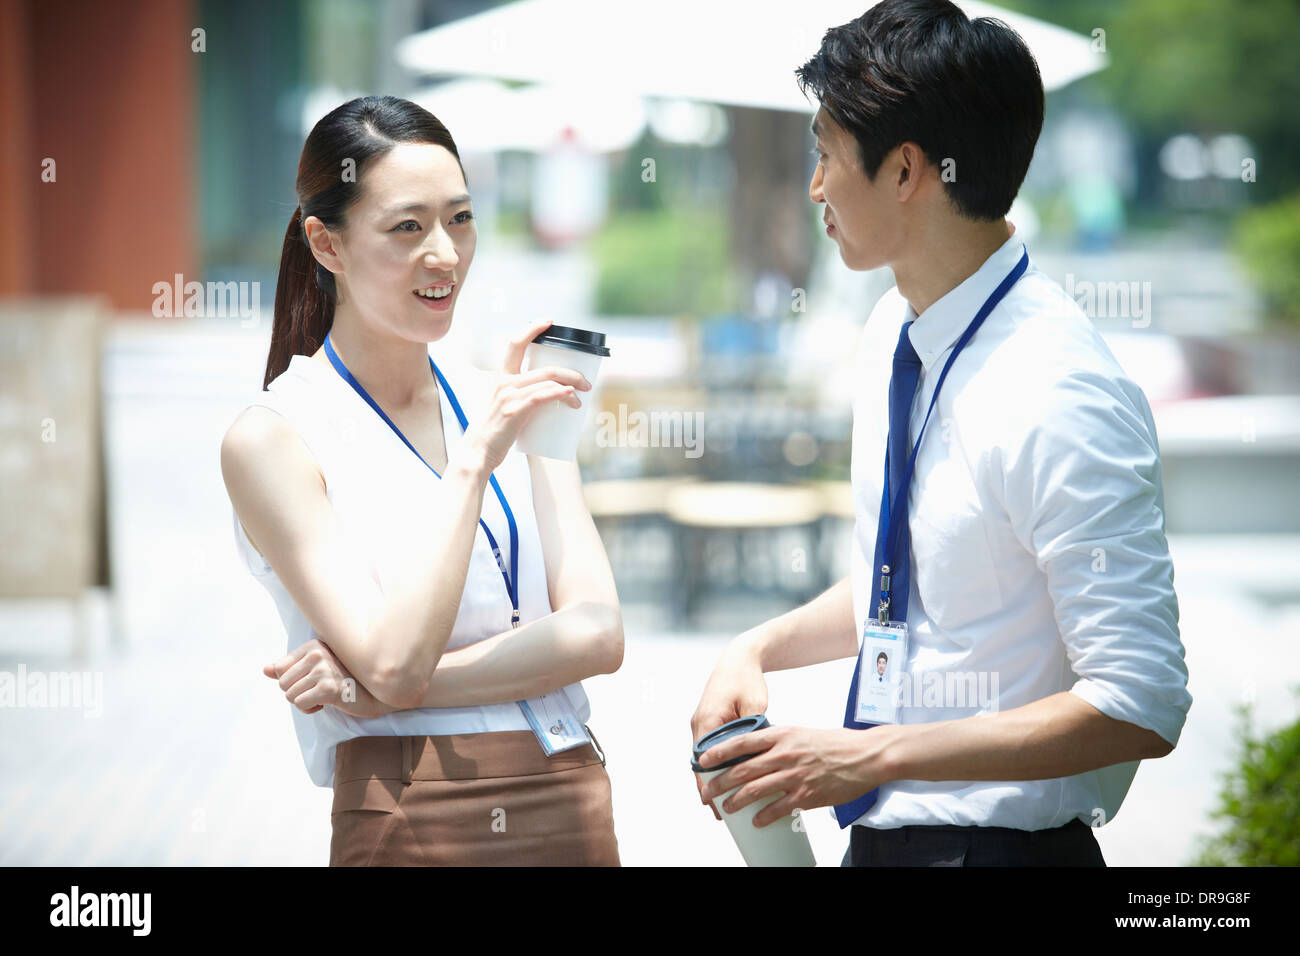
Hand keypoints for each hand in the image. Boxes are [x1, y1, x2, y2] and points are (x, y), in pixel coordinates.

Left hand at [263, 638, 393, 718]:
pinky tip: (328, 703)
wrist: (374, 695)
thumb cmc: (344, 681)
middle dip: (297, 693)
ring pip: (290, 696)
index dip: (292, 681)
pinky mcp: (328, 688)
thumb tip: (265, 669)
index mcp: (314, 645)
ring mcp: (324, 670)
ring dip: (305, 702)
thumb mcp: (316, 670)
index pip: (280, 668)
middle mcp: (318, 654)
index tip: (313, 681)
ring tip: (325, 696)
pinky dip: (310, 709)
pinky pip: (300, 704)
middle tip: (319, 690)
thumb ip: (290, 668)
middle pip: (282, 683)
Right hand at [460, 319, 592, 475]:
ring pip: (548, 380)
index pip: (515, 344)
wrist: (478, 453)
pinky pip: (542, 396)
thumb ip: (521, 398)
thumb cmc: (495, 434)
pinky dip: (561, 394)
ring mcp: (509, 396)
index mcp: (502, 378)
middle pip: (545, 366)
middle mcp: (504, 382)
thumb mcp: (504, 407)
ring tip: (583, 396)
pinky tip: (571, 397)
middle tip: (585, 382)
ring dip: (572, 385)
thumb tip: (547, 397)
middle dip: (570, 372)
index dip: (532, 329)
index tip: (548, 322)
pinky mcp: (516, 411)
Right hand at [690, 636, 768, 820]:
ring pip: (703, 760)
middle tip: (719, 812)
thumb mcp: (754, 704)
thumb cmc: (746, 679)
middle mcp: (700, 723)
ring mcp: (703, 724)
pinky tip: (725, 781)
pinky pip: (710, 751)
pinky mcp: (710, 724)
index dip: (708, 783)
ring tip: (721, 804)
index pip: (704, 760)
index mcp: (708, 720)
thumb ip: (752, 730)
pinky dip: (716, 767)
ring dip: (710, 780)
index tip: (715, 803)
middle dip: (708, 788)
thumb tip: (754, 756)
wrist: (739, 659)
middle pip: (700, 764)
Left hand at [696, 725, 894, 828]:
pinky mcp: (806, 795)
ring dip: (736, 801)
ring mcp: (795, 775)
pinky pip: (777, 809)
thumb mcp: (801, 733)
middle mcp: (785, 754)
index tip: (702, 759)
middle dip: (720, 782)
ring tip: (727, 807)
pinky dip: (763, 816)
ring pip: (755, 790)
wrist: (865, 756)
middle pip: (742, 769)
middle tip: (707, 791)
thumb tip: (756, 753)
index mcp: (782, 735)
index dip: (719, 751)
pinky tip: (756, 821)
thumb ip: (779, 742)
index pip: (742, 742)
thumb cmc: (835, 743)